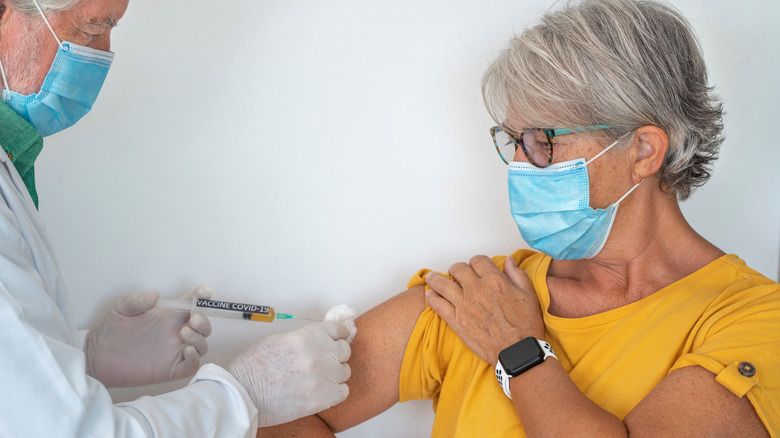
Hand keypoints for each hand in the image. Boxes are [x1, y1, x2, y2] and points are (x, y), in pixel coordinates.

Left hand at [85, 284, 212, 386]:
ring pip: (202, 345)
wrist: (97, 357)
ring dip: (200, 338)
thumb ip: (137, 300)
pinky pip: (192, 366)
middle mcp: (175, 332)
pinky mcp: (171, 370)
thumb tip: (155, 295)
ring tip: (184, 334)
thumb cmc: (110, 330)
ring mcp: (174, 351)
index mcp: (168, 316)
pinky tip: (186, 351)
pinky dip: (196, 358)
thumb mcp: (121, 308)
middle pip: (203, 326)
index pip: (191, 304)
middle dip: (204, 322)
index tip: (204, 292)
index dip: (202, 296)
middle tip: (193, 320)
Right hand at [228, 321, 352, 426]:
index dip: (341, 333)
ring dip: (335, 373)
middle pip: (344, 350)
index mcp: (305, 337)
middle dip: (336, 353)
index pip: (338, 330)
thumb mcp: (279, 340)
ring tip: (319, 377)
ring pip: (345, 371)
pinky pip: (343, 391)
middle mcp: (317, 355)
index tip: (343, 335)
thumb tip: (323, 339)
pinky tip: (323, 390)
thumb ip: (305, 338)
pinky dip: (335, 391)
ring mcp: (321, 378)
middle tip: (326, 359)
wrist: (242, 395)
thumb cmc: (253, 368)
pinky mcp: (321, 399)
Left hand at [425, 255, 544, 365]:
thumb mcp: (528, 294)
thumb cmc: (525, 325)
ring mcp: (464, 304)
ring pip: (443, 284)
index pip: (478, 260)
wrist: (517, 351)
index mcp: (494, 280)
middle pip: (458, 269)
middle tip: (456, 273)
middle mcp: (477, 289)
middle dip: (457, 269)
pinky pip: (438, 305)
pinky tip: (430, 294)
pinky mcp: (456, 320)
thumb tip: (508, 261)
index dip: (476, 262)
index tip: (475, 267)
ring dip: (435, 278)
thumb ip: (516, 274)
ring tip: (431, 277)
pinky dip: (432, 298)